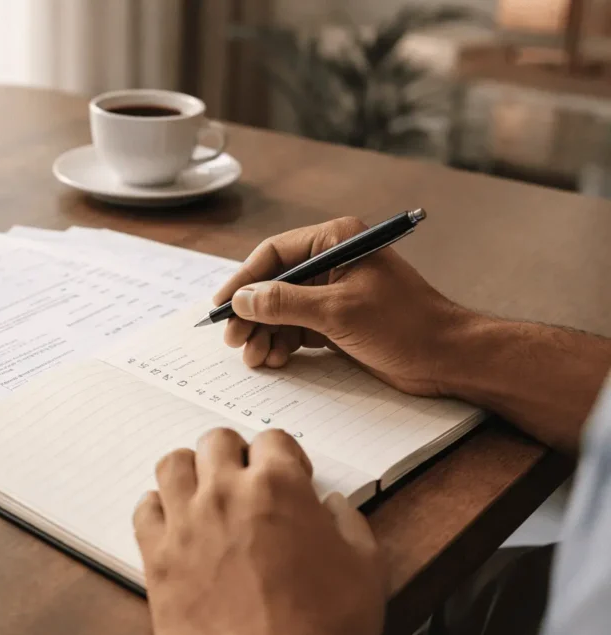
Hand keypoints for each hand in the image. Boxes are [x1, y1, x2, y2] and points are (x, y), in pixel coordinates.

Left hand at [134, 428, 385, 634]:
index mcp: (278, 487)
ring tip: (206, 494)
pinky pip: (144, 509)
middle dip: (235, 454)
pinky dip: (158, 509)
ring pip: (173, 464)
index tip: (290, 476)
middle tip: (246, 481)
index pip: (272, 439)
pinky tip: (176, 526)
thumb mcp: (366, 573)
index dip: (285, 456)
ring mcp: (185, 522)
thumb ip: (350, 525)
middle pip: (216, 441)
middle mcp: (224, 493)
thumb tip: (333, 506)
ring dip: (191, 471)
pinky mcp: (157, 556)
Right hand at [213, 216, 475, 395]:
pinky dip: (283, 343)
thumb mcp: (338, 312)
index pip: (274, 253)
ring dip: (265, 333)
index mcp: (336, 240)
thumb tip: (241, 300)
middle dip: (252, 314)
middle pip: (274, 283)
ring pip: (283, 309)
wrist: (449, 358)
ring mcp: (335, 291)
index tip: (221, 306)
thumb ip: (285, 303)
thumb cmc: (405, 325)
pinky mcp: (338, 319)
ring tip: (255, 358)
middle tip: (234, 341)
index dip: (243, 280)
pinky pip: (297, 327)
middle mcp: (333, 260)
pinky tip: (274, 359)